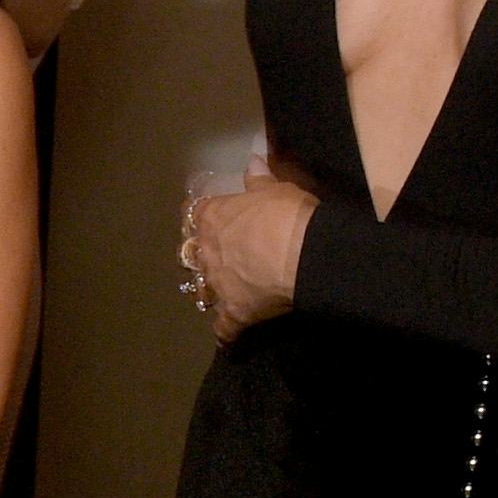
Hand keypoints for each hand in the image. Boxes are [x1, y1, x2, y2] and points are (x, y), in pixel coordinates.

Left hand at [184, 157, 314, 342]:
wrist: (304, 252)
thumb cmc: (288, 214)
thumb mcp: (276, 189)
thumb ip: (259, 178)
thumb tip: (251, 159)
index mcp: (214, 217)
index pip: (195, 212)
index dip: (200, 215)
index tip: (205, 216)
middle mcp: (207, 252)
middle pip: (192, 255)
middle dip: (201, 256)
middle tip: (215, 258)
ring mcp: (218, 285)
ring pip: (202, 291)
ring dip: (208, 291)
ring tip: (219, 293)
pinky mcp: (234, 313)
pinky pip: (224, 328)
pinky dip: (226, 333)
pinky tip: (229, 337)